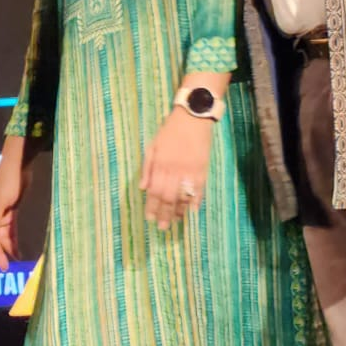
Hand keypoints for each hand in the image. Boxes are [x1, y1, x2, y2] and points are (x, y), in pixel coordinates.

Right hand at [0, 139, 31, 269]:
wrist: (19, 167)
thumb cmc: (7, 182)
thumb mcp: (0, 202)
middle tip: (3, 268)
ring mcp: (1, 214)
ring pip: (1, 236)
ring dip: (5, 249)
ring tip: (10, 263)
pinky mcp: (11, 212)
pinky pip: (10, 230)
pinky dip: (13, 240)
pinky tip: (17, 251)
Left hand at [140, 111, 214, 229]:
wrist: (192, 117)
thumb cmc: (170, 131)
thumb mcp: (152, 146)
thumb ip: (147, 168)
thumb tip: (142, 188)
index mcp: (160, 164)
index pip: (154, 191)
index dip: (151, 207)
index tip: (150, 219)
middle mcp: (174, 170)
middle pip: (167, 197)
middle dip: (164, 214)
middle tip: (162, 227)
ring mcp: (189, 170)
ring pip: (183, 196)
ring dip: (179, 211)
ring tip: (175, 222)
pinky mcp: (203, 169)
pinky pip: (199, 189)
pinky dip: (195, 201)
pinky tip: (192, 211)